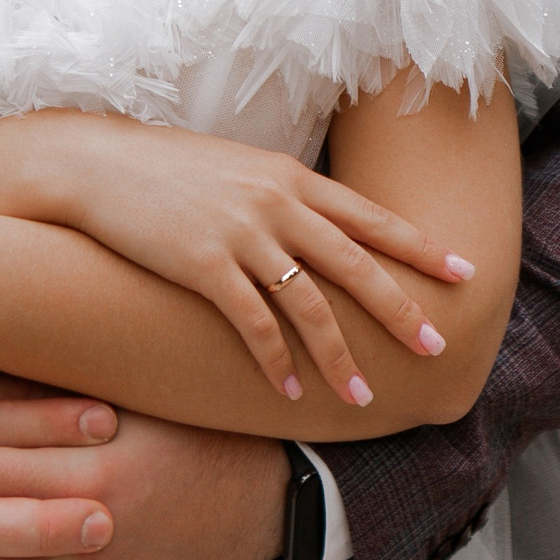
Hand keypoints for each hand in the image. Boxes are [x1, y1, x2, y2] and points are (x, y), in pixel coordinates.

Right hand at [26, 114, 472, 408]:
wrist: (95, 163)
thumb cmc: (164, 170)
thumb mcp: (237, 169)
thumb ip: (280, 195)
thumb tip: (317, 226)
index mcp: (289, 176)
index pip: (370, 216)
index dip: (420, 247)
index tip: (463, 273)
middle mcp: (276, 202)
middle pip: (356, 264)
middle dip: (401, 310)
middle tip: (438, 348)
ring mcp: (241, 234)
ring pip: (310, 305)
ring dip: (341, 357)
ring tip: (365, 397)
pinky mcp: (203, 265)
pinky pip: (253, 324)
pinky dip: (278, 362)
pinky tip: (292, 392)